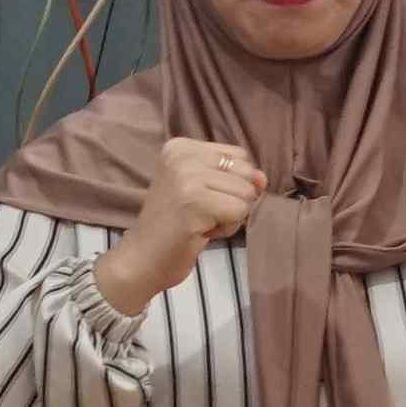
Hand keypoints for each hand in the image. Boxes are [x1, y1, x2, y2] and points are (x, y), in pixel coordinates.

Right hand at [89, 137, 272, 317]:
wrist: (142, 259)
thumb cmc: (175, 226)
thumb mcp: (205, 190)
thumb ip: (237, 178)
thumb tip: (262, 178)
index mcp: (180, 147)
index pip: (239, 155)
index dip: (231, 183)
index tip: (200, 199)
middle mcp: (182, 156)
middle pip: (246, 172)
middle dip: (234, 199)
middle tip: (201, 213)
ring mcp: (186, 178)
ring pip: (246, 193)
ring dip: (231, 216)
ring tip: (201, 223)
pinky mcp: (194, 202)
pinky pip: (239, 211)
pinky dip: (228, 228)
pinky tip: (202, 232)